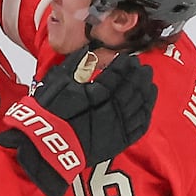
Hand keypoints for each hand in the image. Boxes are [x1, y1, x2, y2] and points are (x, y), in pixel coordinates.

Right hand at [0, 51, 156, 195]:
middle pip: (133, 87)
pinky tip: (148, 103)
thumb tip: (89, 50)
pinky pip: (141, 125)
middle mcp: (113, 108)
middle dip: (139, 75)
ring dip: (146, 90)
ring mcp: (119, 125)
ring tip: (148, 81)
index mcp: (98, 92)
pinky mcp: (121, 140)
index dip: (125, 64)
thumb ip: (75, 64)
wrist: (48, 145)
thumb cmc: (49, 112)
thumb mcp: (58, 82)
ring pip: (141, 104)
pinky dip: (146, 112)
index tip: (128, 58)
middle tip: (142, 66)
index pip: (119, 73)